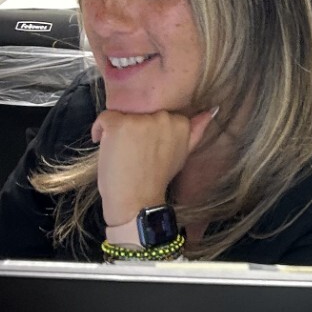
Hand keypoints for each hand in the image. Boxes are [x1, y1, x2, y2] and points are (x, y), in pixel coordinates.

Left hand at [91, 106, 216, 230]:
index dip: (149, 131)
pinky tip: (104, 146)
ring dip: (117, 131)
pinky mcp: (119, 125)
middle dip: (135, 128)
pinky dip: (99, 131)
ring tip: (122, 153)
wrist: (138, 200)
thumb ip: (195, 131)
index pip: (158, 114)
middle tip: (134, 153)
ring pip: (122, 115)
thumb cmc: (158, 179)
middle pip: (141, 112)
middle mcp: (163, 117)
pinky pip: (104, 118)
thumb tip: (212, 110)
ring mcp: (141, 120)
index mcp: (180, 122)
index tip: (147, 148)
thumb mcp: (182, 154)